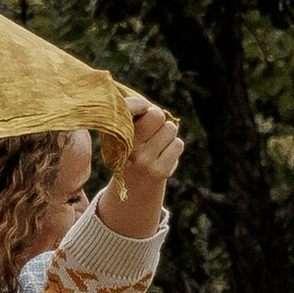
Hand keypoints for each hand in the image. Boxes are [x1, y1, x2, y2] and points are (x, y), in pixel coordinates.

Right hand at [97, 99, 184, 238]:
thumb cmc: (132, 150)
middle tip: (153, 130)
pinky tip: (163, 157)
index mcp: (116, 134)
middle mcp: (126, 147)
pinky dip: (174, 148)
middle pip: (156, 115)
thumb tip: (158, 112)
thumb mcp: (126, 133)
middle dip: (159, 119)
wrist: (133, 187)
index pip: (128, 106)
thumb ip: (136, 117)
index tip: (142, 109)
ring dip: (168, 135)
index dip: (140, 105)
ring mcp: (143, 160)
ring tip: (157, 145)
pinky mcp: (159, 171)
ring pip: (170, 128)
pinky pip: (177, 144)